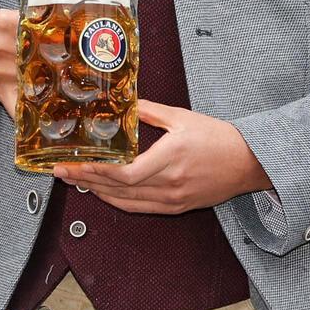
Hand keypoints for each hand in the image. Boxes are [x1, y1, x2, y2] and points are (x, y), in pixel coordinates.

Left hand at [52, 100, 270, 213]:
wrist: (248, 163)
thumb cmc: (219, 138)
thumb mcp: (182, 117)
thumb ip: (149, 111)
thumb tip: (124, 101)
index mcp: (170, 158)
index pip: (125, 173)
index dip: (96, 171)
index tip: (73, 163)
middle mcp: (169, 183)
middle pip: (119, 190)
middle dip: (86, 180)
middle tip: (61, 171)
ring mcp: (172, 199)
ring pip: (126, 202)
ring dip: (98, 192)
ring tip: (75, 180)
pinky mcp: (176, 207)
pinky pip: (140, 208)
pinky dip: (117, 201)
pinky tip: (103, 193)